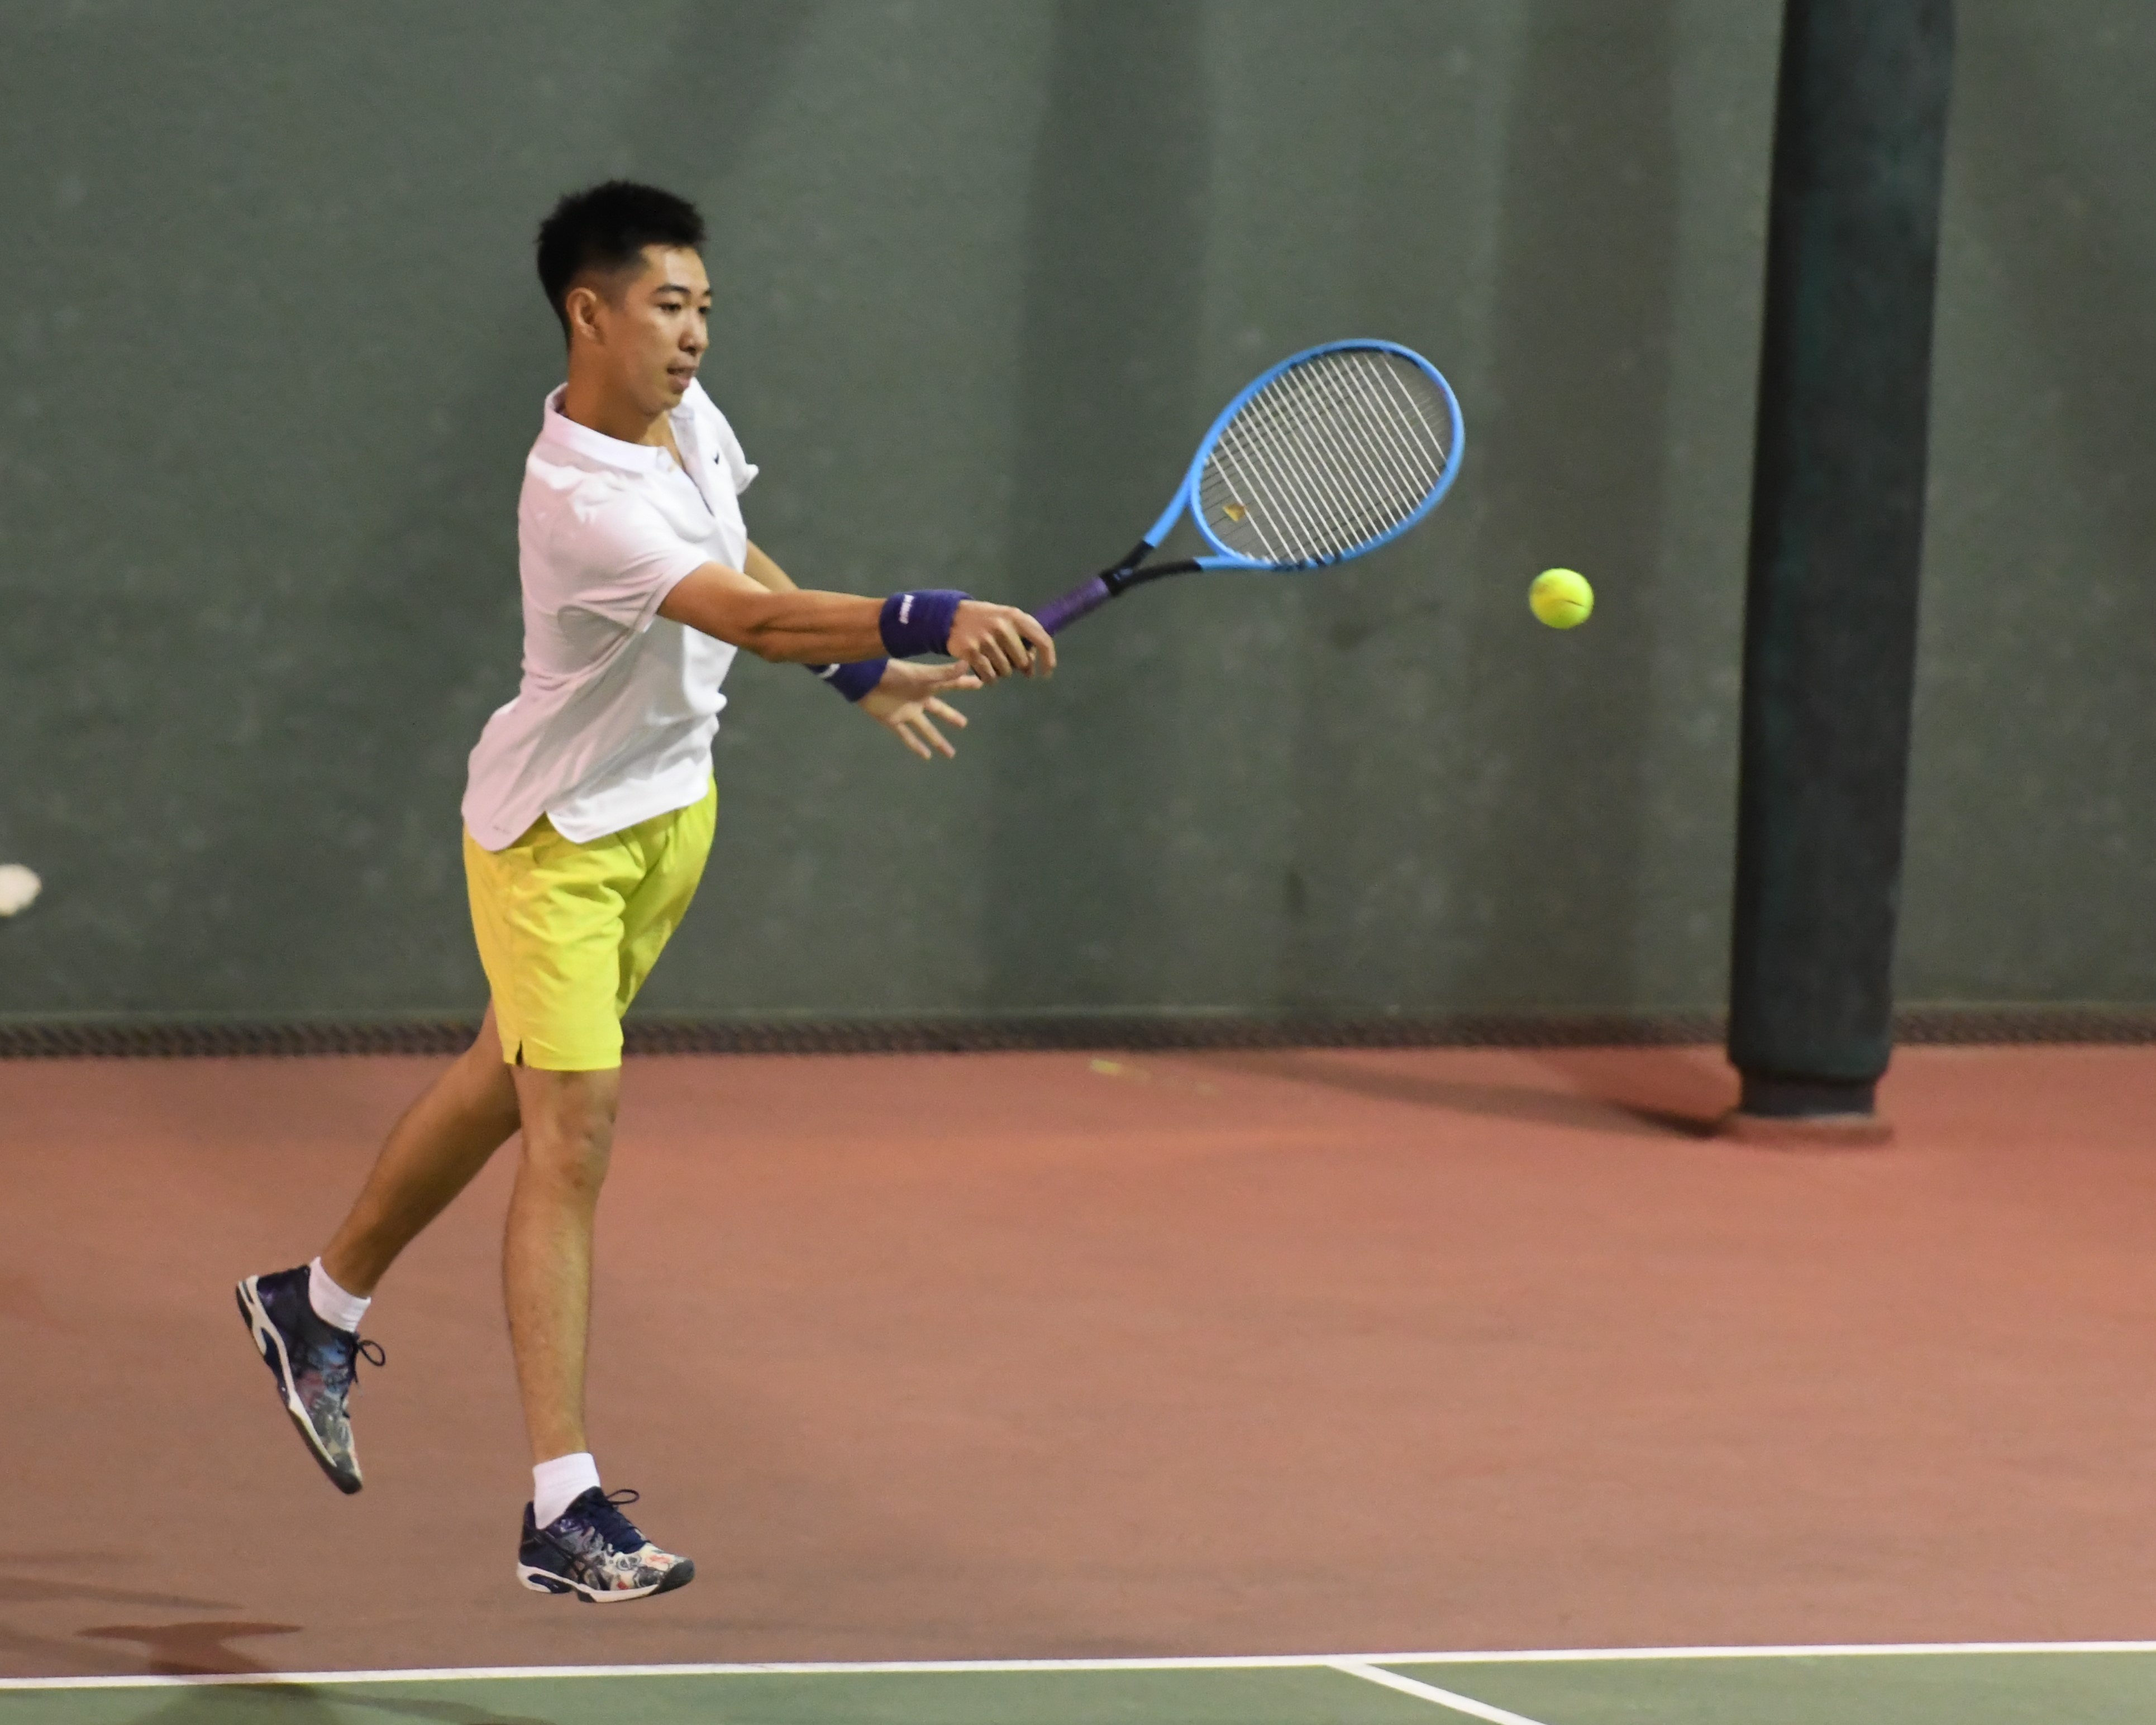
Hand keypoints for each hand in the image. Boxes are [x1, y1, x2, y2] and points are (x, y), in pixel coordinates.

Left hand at [859, 660, 979, 759]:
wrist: (865, 680)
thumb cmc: (894, 674)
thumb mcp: (921, 674)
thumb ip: (943, 673)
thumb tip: (966, 664)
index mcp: (927, 686)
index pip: (951, 685)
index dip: (964, 684)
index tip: (979, 684)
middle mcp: (919, 700)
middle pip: (939, 711)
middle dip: (951, 717)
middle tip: (964, 724)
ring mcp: (907, 712)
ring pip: (926, 729)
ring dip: (938, 741)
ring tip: (950, 754)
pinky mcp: (893, 721)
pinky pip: (906, 736)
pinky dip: (916, 746)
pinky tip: (926, 757)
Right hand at [947, 601, 1056, 684]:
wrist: (951, 616)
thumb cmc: (985, 621)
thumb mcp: (1007, 620)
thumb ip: (1023, 638)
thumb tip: (1031, 667)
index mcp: (1015, 616)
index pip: (1042, 639)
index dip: (1048, 659)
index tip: (1047, 673)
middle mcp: (1002, 627)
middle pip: (1022, 662)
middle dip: (1016, 666)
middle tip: (1005, 659)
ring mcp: (986, 639)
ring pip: (1005, 671)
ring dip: (1000, 672)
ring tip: (991, 660)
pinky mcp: (971, 651)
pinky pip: (989, 676)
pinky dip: (989, 678)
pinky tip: (984, 670)